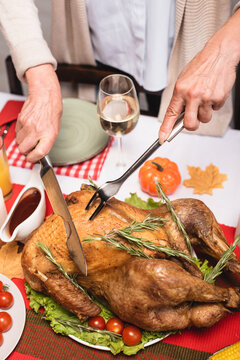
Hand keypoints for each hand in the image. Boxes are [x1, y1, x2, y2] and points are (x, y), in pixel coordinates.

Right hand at [15, 64, 61, 161]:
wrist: (45, 97)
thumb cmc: (51, 113)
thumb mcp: (54, 130)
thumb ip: (46, 143)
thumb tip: (38, 154)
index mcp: (49, 134)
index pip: (39, 153)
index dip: (33, 159)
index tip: (32, 159)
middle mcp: (38, 130)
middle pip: (24, 150)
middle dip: (25, 152)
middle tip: (29, 149)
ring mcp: (28, 125)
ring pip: (18, 142)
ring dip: (22, 142)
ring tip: (29, 136)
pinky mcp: (21, 120)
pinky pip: (16, 132)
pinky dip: (20, 133)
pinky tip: (27, 128)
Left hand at [159, 9, 239, 142]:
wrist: (219, 54)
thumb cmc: (200, 66)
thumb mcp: (183, 81)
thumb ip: (180, 99)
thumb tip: (177, 117)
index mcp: (180, 90)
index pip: (170, 114)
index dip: (166, 128)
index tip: (162, 138)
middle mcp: (192, 94)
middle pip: (189, 123)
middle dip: (191, 126)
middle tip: (192, 120)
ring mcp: (206, 97)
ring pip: (204, 119)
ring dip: (204, 113)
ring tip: (204, 99)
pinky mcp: (218, 98)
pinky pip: (215, 110)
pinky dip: (214, 104)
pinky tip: (213, 93)